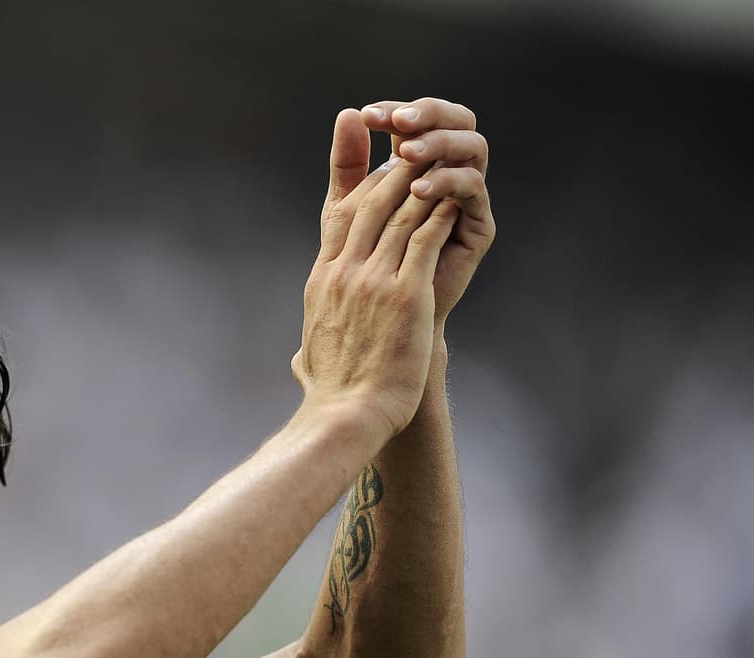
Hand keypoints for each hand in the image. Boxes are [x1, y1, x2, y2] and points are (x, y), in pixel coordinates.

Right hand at [292, 108, 459, 438]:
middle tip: (415, 148)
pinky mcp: (404, 293)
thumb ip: (307, 352)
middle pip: (369, 203)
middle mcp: (344, 272)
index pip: (341, 216)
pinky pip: (423, 239)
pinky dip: (438, 214)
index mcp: (323, 280)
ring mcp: (372, 280)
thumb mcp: (312, 360)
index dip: (359, 182)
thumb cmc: (334, 397)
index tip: (375, 161)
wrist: (346, 414)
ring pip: (398, 213)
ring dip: (421, 183)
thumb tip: (299, 364)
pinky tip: (454, 198)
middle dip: (394, 171)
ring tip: (440, 162)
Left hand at [360, 97, 494, 327]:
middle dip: (427, 115)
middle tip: (398, 123)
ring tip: (407, 154)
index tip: (367, 115)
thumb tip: (346, 114)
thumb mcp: (347, 207)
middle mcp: (447, 172)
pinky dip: (448, 182)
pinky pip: (473, 190)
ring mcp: (466, 197)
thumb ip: (348, 164)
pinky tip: (419, 190)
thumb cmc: (363, 262)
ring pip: (472, 148)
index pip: (416, 119)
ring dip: (439, 144)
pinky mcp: (479, 225)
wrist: (381, 319)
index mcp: (418, 161)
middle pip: (456, 121)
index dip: (394, 111)